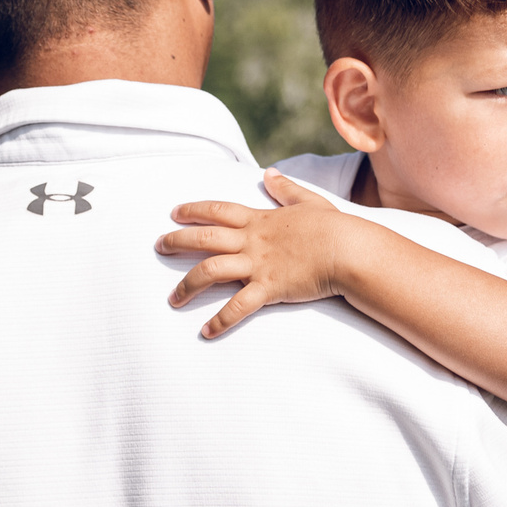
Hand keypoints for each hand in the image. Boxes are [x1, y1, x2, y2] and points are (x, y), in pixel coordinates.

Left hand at [157, 171, 357, 337]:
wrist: (348, 249)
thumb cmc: (333, 227)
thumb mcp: (308, 202)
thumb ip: (286, 189)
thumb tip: (270, 174)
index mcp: (260, 220)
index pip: (217, 211)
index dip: (193, 210)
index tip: (174, 213)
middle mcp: (252, 241)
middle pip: (204, 238)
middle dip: (176, 241)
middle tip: (159, 246)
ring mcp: (258, 265)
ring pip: (210, 271)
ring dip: (187, 285)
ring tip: (173, 298)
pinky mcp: (268, 288)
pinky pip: (237, 307)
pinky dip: (220, 321)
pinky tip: (206, 331)